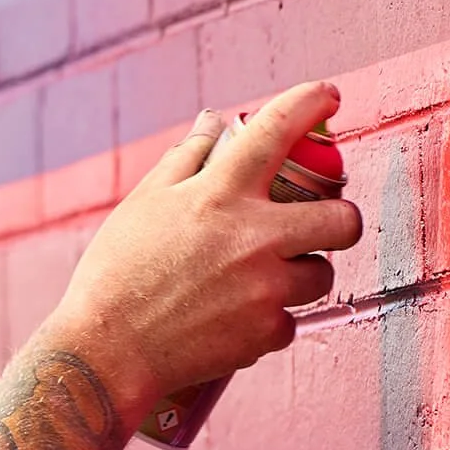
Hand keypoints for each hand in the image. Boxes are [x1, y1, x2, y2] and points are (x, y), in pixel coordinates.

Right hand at [46, 80, 364, 407]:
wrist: (106, 353)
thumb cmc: (115, 276)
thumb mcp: (142, 204)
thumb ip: (186, 159)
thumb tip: (213, 123)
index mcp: (219, 194)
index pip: (278, 130)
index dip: (310, 103)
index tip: (327, 96)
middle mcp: (254, 237)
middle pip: (343, 218)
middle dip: (340, 218)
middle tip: (320, 225)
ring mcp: (266, 288)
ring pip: (321, 275)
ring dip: (301, 275)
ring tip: (261, 281)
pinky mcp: (265, 333)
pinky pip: (288, 322)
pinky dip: (267, 322)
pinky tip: (232, 321)